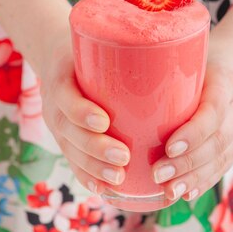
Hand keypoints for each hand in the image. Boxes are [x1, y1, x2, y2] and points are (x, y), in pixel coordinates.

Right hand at [38, 30, 130, 194]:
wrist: (62, 60)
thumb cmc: (93, 49)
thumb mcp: (102, 41)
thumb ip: (130, 46)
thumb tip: (178, 45)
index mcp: (61, 76)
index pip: (65, 96)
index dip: (81, 111)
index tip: (104, 121)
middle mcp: (54, 105)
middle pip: (68, 132)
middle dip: (94, 148)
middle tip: (123, 156)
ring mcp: (59, 126)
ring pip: (71, 152)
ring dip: (94, 169)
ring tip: (119, 179)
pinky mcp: (67, 140)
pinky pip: (73, 163)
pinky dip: (87, 177)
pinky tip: (104, 190)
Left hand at [151, 33, 232, 201]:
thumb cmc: (200, 60)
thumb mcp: (187, 55)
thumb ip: (162, 68)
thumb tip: (115, 77)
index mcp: (226, 82)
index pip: (214, 111)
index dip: (194, 132)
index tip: (169, 146)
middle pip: (216, 141)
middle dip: (187, 162)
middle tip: (158, 174)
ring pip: (220, 160)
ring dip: (193, 178)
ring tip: (168, 191)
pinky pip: (222, 168)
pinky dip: (203, 183)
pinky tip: (185, 194)